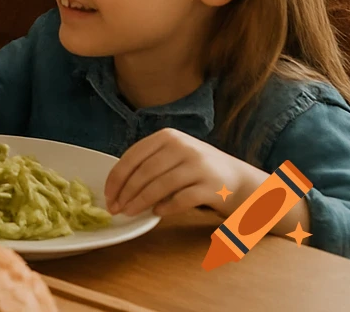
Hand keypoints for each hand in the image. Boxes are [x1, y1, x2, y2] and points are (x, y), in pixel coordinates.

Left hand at [105, 128, 263, 217]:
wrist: (242, 182)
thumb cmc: (200, 171)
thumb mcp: (174, 157)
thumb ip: (150, 163)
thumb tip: (117, 186)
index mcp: (168, 136)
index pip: (133, 156)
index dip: (116, 177)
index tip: (107, 195)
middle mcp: (183, 146)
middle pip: (144, 172)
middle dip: (125, 193)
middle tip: (115, 209)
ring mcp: (199, 166)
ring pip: (159, 185)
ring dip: (140, 202)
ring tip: (130, 213)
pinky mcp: (212, 186)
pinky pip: (181, 199)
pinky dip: (166, 207)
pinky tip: (157, 213)